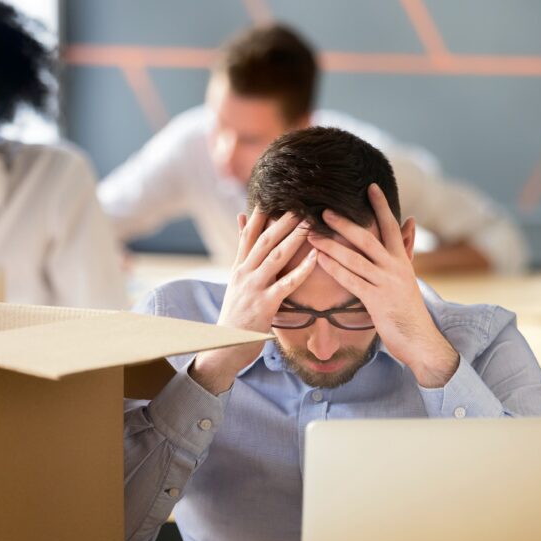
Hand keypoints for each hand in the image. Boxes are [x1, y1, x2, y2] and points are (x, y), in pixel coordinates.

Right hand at [191, 209, 316, 393]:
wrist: (224, 347)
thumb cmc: (235, 315)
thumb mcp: (236, 281)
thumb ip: (243, 251)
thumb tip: (242, 218)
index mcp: (239, 267)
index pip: (250, 233)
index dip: (262, 212)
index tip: (276, 193)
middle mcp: (244, 273)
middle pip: (265, 239)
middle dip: (283, 219)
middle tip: (301, 200)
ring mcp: (254, 288)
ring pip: (275, 256)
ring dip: (293, 237)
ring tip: (310, 221)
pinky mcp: (265, 305)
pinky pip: (286, 284)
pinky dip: (302, 270)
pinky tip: (316, 258)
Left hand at [308, 184, 459, 387]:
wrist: (420, 340)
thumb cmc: (409, 308)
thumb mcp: (409, 274)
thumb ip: (405, 248)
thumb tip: (410, 220)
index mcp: (402, 260)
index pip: (391, 226)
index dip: (381, 206)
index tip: (370, 186)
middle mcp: (395, 268)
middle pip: (368, 239)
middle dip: (345, 223)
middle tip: (324, 210)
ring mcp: (386, 284)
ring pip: (355, 259)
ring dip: (331, 245)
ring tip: (311, 235)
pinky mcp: (377, 301)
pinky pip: (352, 281)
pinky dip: (335, 269)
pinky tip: (319, 260)